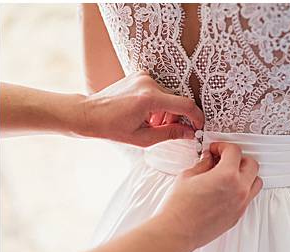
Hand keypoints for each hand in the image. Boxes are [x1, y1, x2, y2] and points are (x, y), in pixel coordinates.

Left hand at [75, 72, 204, 146]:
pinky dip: (157, 102)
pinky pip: (158, 89)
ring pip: (168, 95)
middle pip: (176, 100)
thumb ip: (170, 134)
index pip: (185, 105)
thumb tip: (190, 133)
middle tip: (165, 130)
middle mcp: (148, 83)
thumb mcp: (143, 138)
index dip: (196, 117)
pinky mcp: (139, 75)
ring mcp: (143, 76)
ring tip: (151, 123)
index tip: (199, 126)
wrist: (89, 114)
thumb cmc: (111, 127)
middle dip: (176, 117)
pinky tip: (145, 113)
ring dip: (165, 111)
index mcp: (149, 99)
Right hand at [155, 142, 261, 249]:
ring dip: (246, 174)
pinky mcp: (237, 215)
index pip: (234, 151)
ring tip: (230, 174)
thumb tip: (208, 160)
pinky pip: (248, 197)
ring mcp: (240, 204)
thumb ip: (203, 164)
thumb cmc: (179, 208)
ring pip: (255, 182)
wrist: (177, 231)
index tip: (216, 150)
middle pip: (251, 164)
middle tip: (224, 159)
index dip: (223, 147)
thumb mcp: (188, 176)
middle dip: (238, 158)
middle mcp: (238, 190)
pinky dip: (242, 190)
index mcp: (227, 176)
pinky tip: (227, 189)